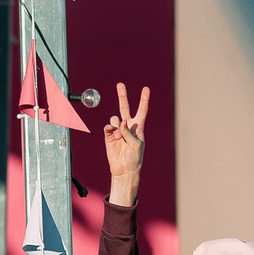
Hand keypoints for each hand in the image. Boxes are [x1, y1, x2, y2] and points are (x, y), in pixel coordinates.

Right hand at [105, 83, 149, 205]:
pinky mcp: (109, 136)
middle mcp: (128, 126)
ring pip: (115, 118)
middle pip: (124, 107)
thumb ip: (129, 133)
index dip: (144, 99)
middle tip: (120, 84)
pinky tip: (112, 134)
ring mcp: (117, 130)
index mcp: (138, 127)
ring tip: (119, 137)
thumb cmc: (134, 158)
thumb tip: (120, 122)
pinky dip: (109, 129)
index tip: (146, 88)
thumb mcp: (136, 145)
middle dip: (122, 96)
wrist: (124, 170)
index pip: (142, 110)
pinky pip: (108, 127)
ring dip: (116, 125)